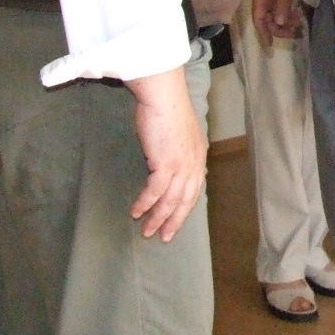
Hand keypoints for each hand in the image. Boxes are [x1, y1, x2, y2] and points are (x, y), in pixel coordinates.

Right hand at [128, 70, 206, 240]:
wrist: (164, 96)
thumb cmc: (168, 111)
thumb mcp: (180, 135)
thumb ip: (180, 152)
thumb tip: (170, 167)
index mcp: (199, 157)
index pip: (194, 191)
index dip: (184, 209)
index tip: (175, 223)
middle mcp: (194, 164)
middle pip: (185, 200)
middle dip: (173, 221)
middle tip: (164, 237)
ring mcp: (181, 165)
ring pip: (170, 200)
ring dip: (157, 217)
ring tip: (147, 231)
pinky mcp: (166, 163)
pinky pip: (155, 191)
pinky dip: (145, 203)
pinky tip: (136, 212)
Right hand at [250, 0, 304, 44]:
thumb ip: (281, 7)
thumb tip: (279, 23)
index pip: (258, 21)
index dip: (264, 34)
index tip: (271, 46)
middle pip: (267, 20)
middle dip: (280, 29)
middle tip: (296, 33)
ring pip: (275, 15)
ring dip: (286, 23)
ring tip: (300, 26)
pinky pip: (280, 9)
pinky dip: (288, 15)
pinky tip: (298, 17)